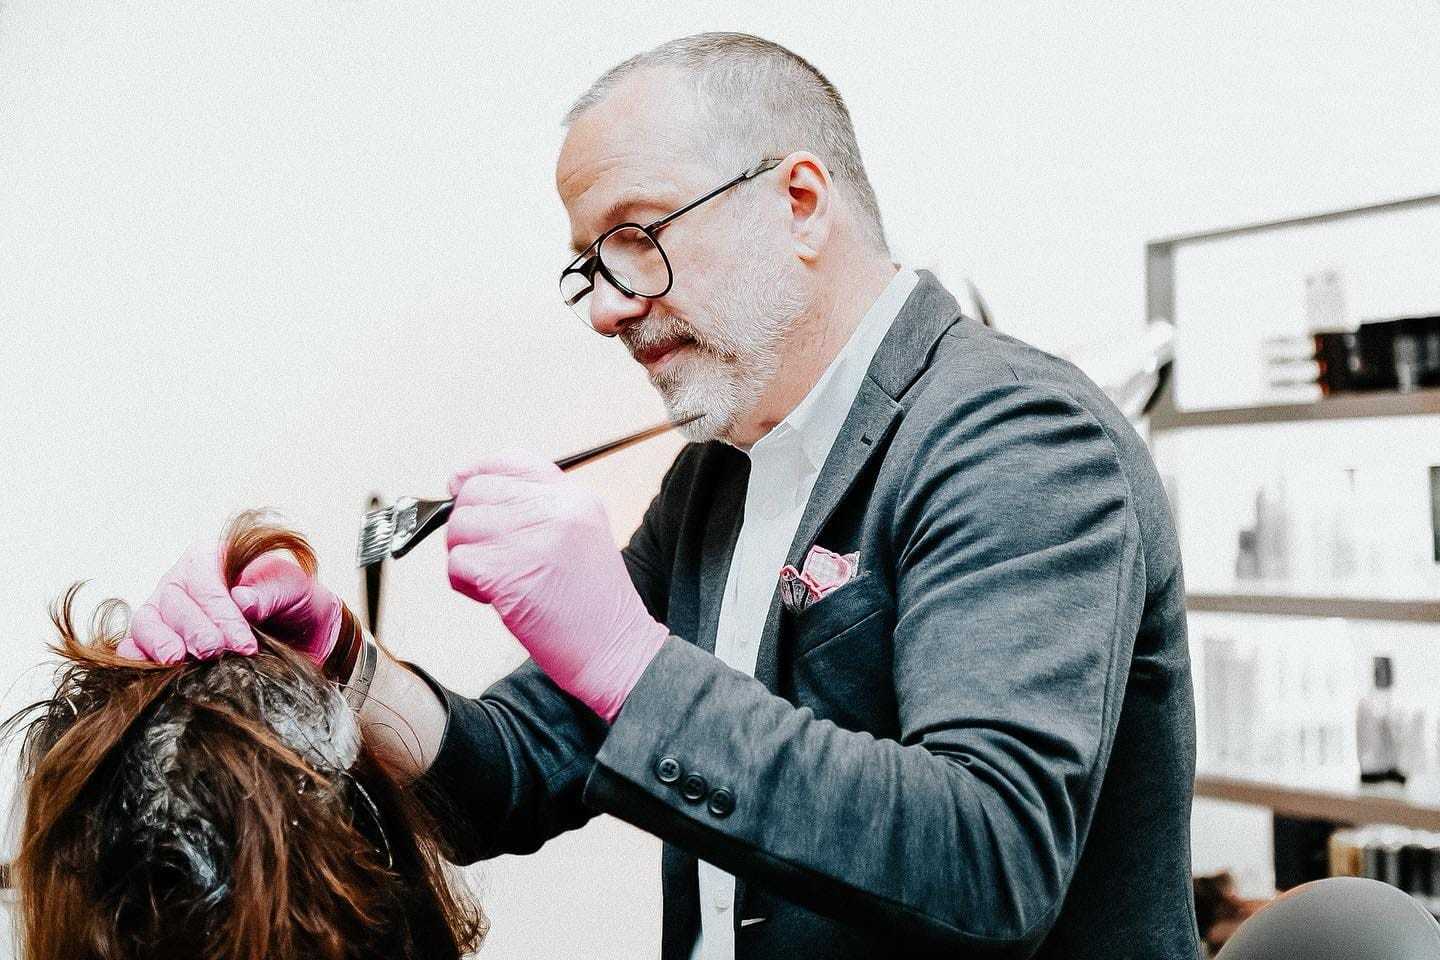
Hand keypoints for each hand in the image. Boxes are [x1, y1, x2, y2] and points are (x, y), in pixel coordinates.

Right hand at [124, 539, 342, 665]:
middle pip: (173, 601)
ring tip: (179, 662)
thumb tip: (241, 600)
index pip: (204, 579)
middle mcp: (183, 582)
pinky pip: (136, 646)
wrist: (304, 633)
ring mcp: (167, 612)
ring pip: (147, 621)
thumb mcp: (295, 590)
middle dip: (195, 630)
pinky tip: (151, 669)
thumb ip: (270, 592)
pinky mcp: (160, 642)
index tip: (243, 643)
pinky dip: (137, 657)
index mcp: (212, 559)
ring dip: (160, 643)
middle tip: (215, 653)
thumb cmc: (295, 603)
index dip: (219, 611)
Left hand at [446, 449, 667, 721]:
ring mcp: (534, 538)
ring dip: (466, 557)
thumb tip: (464, 487)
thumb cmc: (591, 605)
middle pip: (476, 493)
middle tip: (490, 557)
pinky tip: (493, 599)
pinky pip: (458, 564)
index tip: (460, 486)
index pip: (513, 461)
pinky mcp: (510, 572)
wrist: (617, 651)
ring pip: (460, 527)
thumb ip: (535, 510)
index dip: (478, 471)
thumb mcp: (579, 538)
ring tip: (497, 581)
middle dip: (469, 527)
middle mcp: (557, 509)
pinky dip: (465, 585)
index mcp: (575, 498)